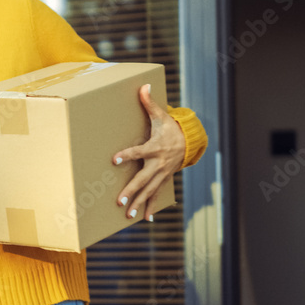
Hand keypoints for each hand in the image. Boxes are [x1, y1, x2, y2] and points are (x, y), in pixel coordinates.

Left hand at [112, 84, 184, 220]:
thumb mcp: (161, 115)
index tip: (114, 159)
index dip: (127, 154)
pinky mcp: (163, 179)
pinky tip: (146, 219)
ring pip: (149, 191)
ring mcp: (162, 174)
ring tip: (128, 215)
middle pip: (143, 179)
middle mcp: (158, 164)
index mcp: (155, 147)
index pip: (139, 151)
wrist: (190, 142)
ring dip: (139, 203)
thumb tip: (143, 85)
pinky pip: (157, 195)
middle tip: (120, 201)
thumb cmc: (170, 128)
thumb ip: (149, 103)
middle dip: (132, 190)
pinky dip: (152, 207)